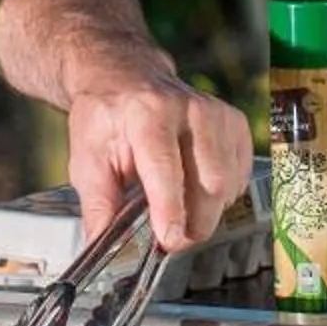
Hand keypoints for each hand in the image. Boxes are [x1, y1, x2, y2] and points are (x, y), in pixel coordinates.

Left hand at [65, 57, 255, 252]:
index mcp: (146, 113)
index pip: (165, 166)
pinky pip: (239, 176)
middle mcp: (189, 109)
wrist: (128, 78)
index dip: (170, 208)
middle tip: (172, 241)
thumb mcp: (87, 158)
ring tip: (180, 212)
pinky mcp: (235, 122)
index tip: (169, 240)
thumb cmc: (107, 118)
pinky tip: (198, 190)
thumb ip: (97, 205)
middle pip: (208, 182)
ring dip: (207, 213)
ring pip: (227, 184)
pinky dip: (222, 196)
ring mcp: (217, 114)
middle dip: (194, 224)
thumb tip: (102, 248)